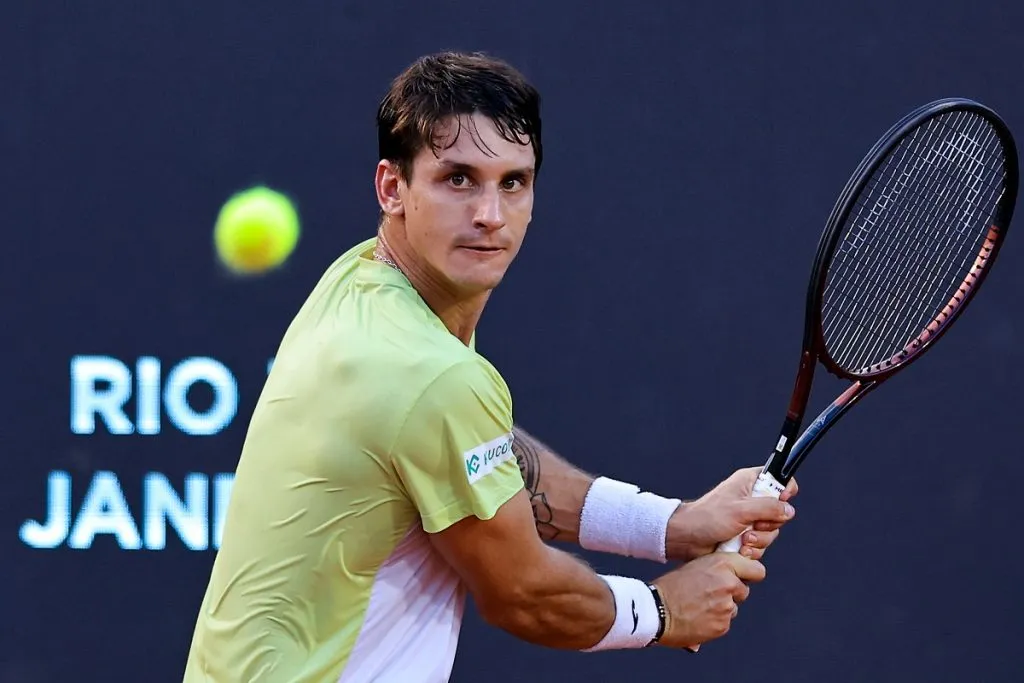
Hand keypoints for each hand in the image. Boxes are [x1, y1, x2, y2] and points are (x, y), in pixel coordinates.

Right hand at [651, 552, 765, 648]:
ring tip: (698, 607)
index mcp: (722, 564)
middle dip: (731, 593)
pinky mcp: (722, 625)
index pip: (756, 570)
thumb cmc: (670, 587)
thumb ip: (717, 570)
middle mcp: (728, 583)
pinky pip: (724, 623)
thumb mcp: (695, 566)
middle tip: (709, 594)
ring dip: (721, 608)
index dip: (749, 574)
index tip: (742, 577)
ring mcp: (727, 606)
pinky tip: (696, 618)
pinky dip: (713, 622)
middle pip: (743, 590)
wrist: (655, 610)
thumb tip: (732, 577)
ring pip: (733, 608)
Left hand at [665, 467, 797, 562]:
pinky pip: (760, 544)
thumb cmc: (707, 517)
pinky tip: (739, 549)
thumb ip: (768, 508)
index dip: (784, 490)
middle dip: (768, 525)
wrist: (688, 538)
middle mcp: (751, 499)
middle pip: (779, 512)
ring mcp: (748, 519)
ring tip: (742, 540)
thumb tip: (788, 510)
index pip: (778, 479)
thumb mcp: (741, 509)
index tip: (781, 501)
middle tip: (752, 526)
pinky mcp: (744, 536)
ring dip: (759, 540)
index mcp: (749, 482)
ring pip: (771, 531)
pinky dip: (752, 550)